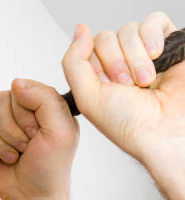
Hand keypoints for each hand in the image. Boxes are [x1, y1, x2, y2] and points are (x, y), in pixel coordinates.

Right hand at [0, 79, 78, 199]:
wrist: (29, 198)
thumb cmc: (49, 170)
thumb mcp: (60, 133)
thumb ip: (45, 100)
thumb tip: (16, 83)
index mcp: (46, 105)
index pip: (21, 91)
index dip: (22, 116)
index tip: (35, 136)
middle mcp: (24, 110)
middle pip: (0, 101)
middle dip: (9, 131)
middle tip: (24, 149)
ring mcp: (4, 121)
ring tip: (12, 156)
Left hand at [62, 12, 184, 165]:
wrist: (165, 132)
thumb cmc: (129, 124)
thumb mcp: (87, 97)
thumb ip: (74, 62)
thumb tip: (79, 30)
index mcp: (99, 76)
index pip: (89, 47)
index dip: (98, 62)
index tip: (110, 84)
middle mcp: (121, 64)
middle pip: (108, 37)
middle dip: (117, 62)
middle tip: (128, 86)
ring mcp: (145, 55)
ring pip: (130, 30)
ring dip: (137, 57)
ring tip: (146, 81)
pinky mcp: (170, 46)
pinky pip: (156, 21)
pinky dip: (153, 36)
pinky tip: (157, 56)